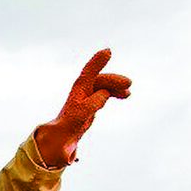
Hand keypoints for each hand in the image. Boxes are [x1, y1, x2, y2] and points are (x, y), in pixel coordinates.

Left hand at [34, 49, 131, 168]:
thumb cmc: (68, 125)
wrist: (62, 139)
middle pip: (100, 80)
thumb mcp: (81, 114)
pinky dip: (114, 93)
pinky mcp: (91, 104)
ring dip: (116, 87)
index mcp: (78, 91)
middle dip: (114, 80)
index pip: (89, 72)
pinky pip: (105, 93)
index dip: (97, 62)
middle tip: (129, 84)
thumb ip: (93, 103)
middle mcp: (83, 91)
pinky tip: (124, 95)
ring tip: (128, 93)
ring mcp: (87, 96)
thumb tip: (105, 93)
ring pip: (105, 86)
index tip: (108, 51)